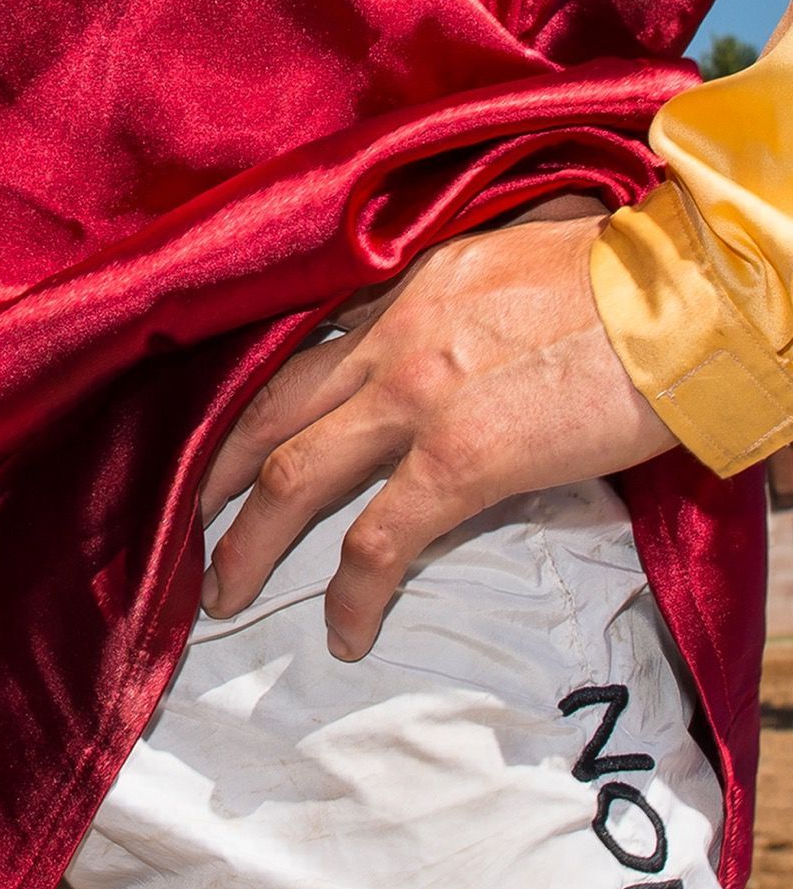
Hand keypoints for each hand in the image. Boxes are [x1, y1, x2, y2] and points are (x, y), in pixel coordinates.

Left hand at [197, 213, 677, 660]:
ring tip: (226, 594)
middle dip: (212, 474)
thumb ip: (465, 293)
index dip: (251, 400)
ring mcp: (417, 399)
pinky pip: (376, 543)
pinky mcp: (461, 460)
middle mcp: (392, 336)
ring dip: (248, 543)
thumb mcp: (524, 254)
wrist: (703, 294)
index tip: (222, 439)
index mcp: (408, 286)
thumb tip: (466, 322)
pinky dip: (350, 596)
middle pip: (266, 411)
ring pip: (291, 477)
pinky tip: (344, 634)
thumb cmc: (636, 276)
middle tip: (185, 519)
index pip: (301, 346)